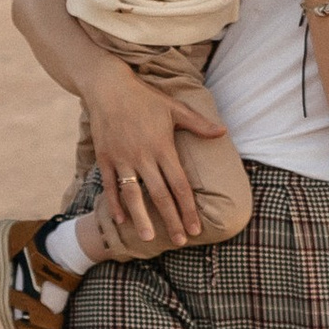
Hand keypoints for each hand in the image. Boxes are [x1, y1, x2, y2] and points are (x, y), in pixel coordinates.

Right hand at [81, 62, 223, 252]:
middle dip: (171, 220)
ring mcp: (122, 158)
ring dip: (141, 218)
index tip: (196, 228)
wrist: (108, 87)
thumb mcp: (174, 108)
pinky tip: (120, 219)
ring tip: (149, 238)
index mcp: (163, 147)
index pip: (179, 185)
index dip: (188, 208)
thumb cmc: (145, 98)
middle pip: (160, 195)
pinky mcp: (105, 158)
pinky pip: (111, 185)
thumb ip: (198, 124)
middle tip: (180, 241)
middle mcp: (143, 156)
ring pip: (133, 195)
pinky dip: (114, 203)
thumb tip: (223, 132)